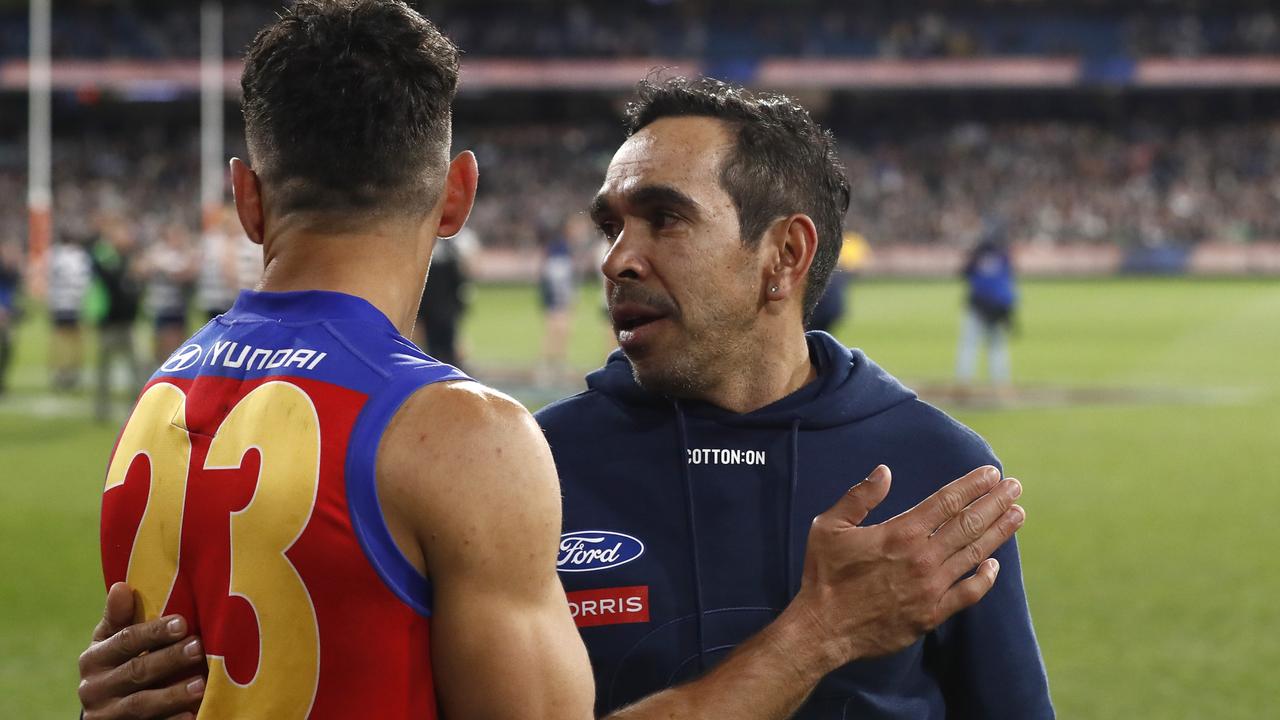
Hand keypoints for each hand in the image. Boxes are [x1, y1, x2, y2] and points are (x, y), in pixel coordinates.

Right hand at [78, 582, 206, 719]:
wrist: (105, 708)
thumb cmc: (117, 663)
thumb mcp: (112, 641)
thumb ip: (119, 617)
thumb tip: (121, 587)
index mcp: (93, 658)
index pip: (124, 641)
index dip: (153, 632)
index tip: (182, 623)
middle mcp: (93, 688)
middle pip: (136, 672)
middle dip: (169, 660)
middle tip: (199, 648)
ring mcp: (106, 715)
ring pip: (141, 704)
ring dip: (172, 695)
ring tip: (201, 685)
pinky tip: (191, 716)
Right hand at [790, 465, 1024, 665]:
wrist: (823, 628)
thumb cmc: (824, 575)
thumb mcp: (829, 527)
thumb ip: (859, 497)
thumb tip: (884, 472)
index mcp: (900, 533)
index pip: (947, 502)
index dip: (972, 485)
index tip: (991, 473)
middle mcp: (922, 558)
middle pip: (969, 523)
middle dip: (995, 502)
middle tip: (1015, 488)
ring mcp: (931, 588)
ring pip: (974, 554)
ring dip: (998, 532)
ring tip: (1017, 515)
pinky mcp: (932, 614)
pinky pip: (968, 594)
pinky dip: (985, 578)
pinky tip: (994, 565)